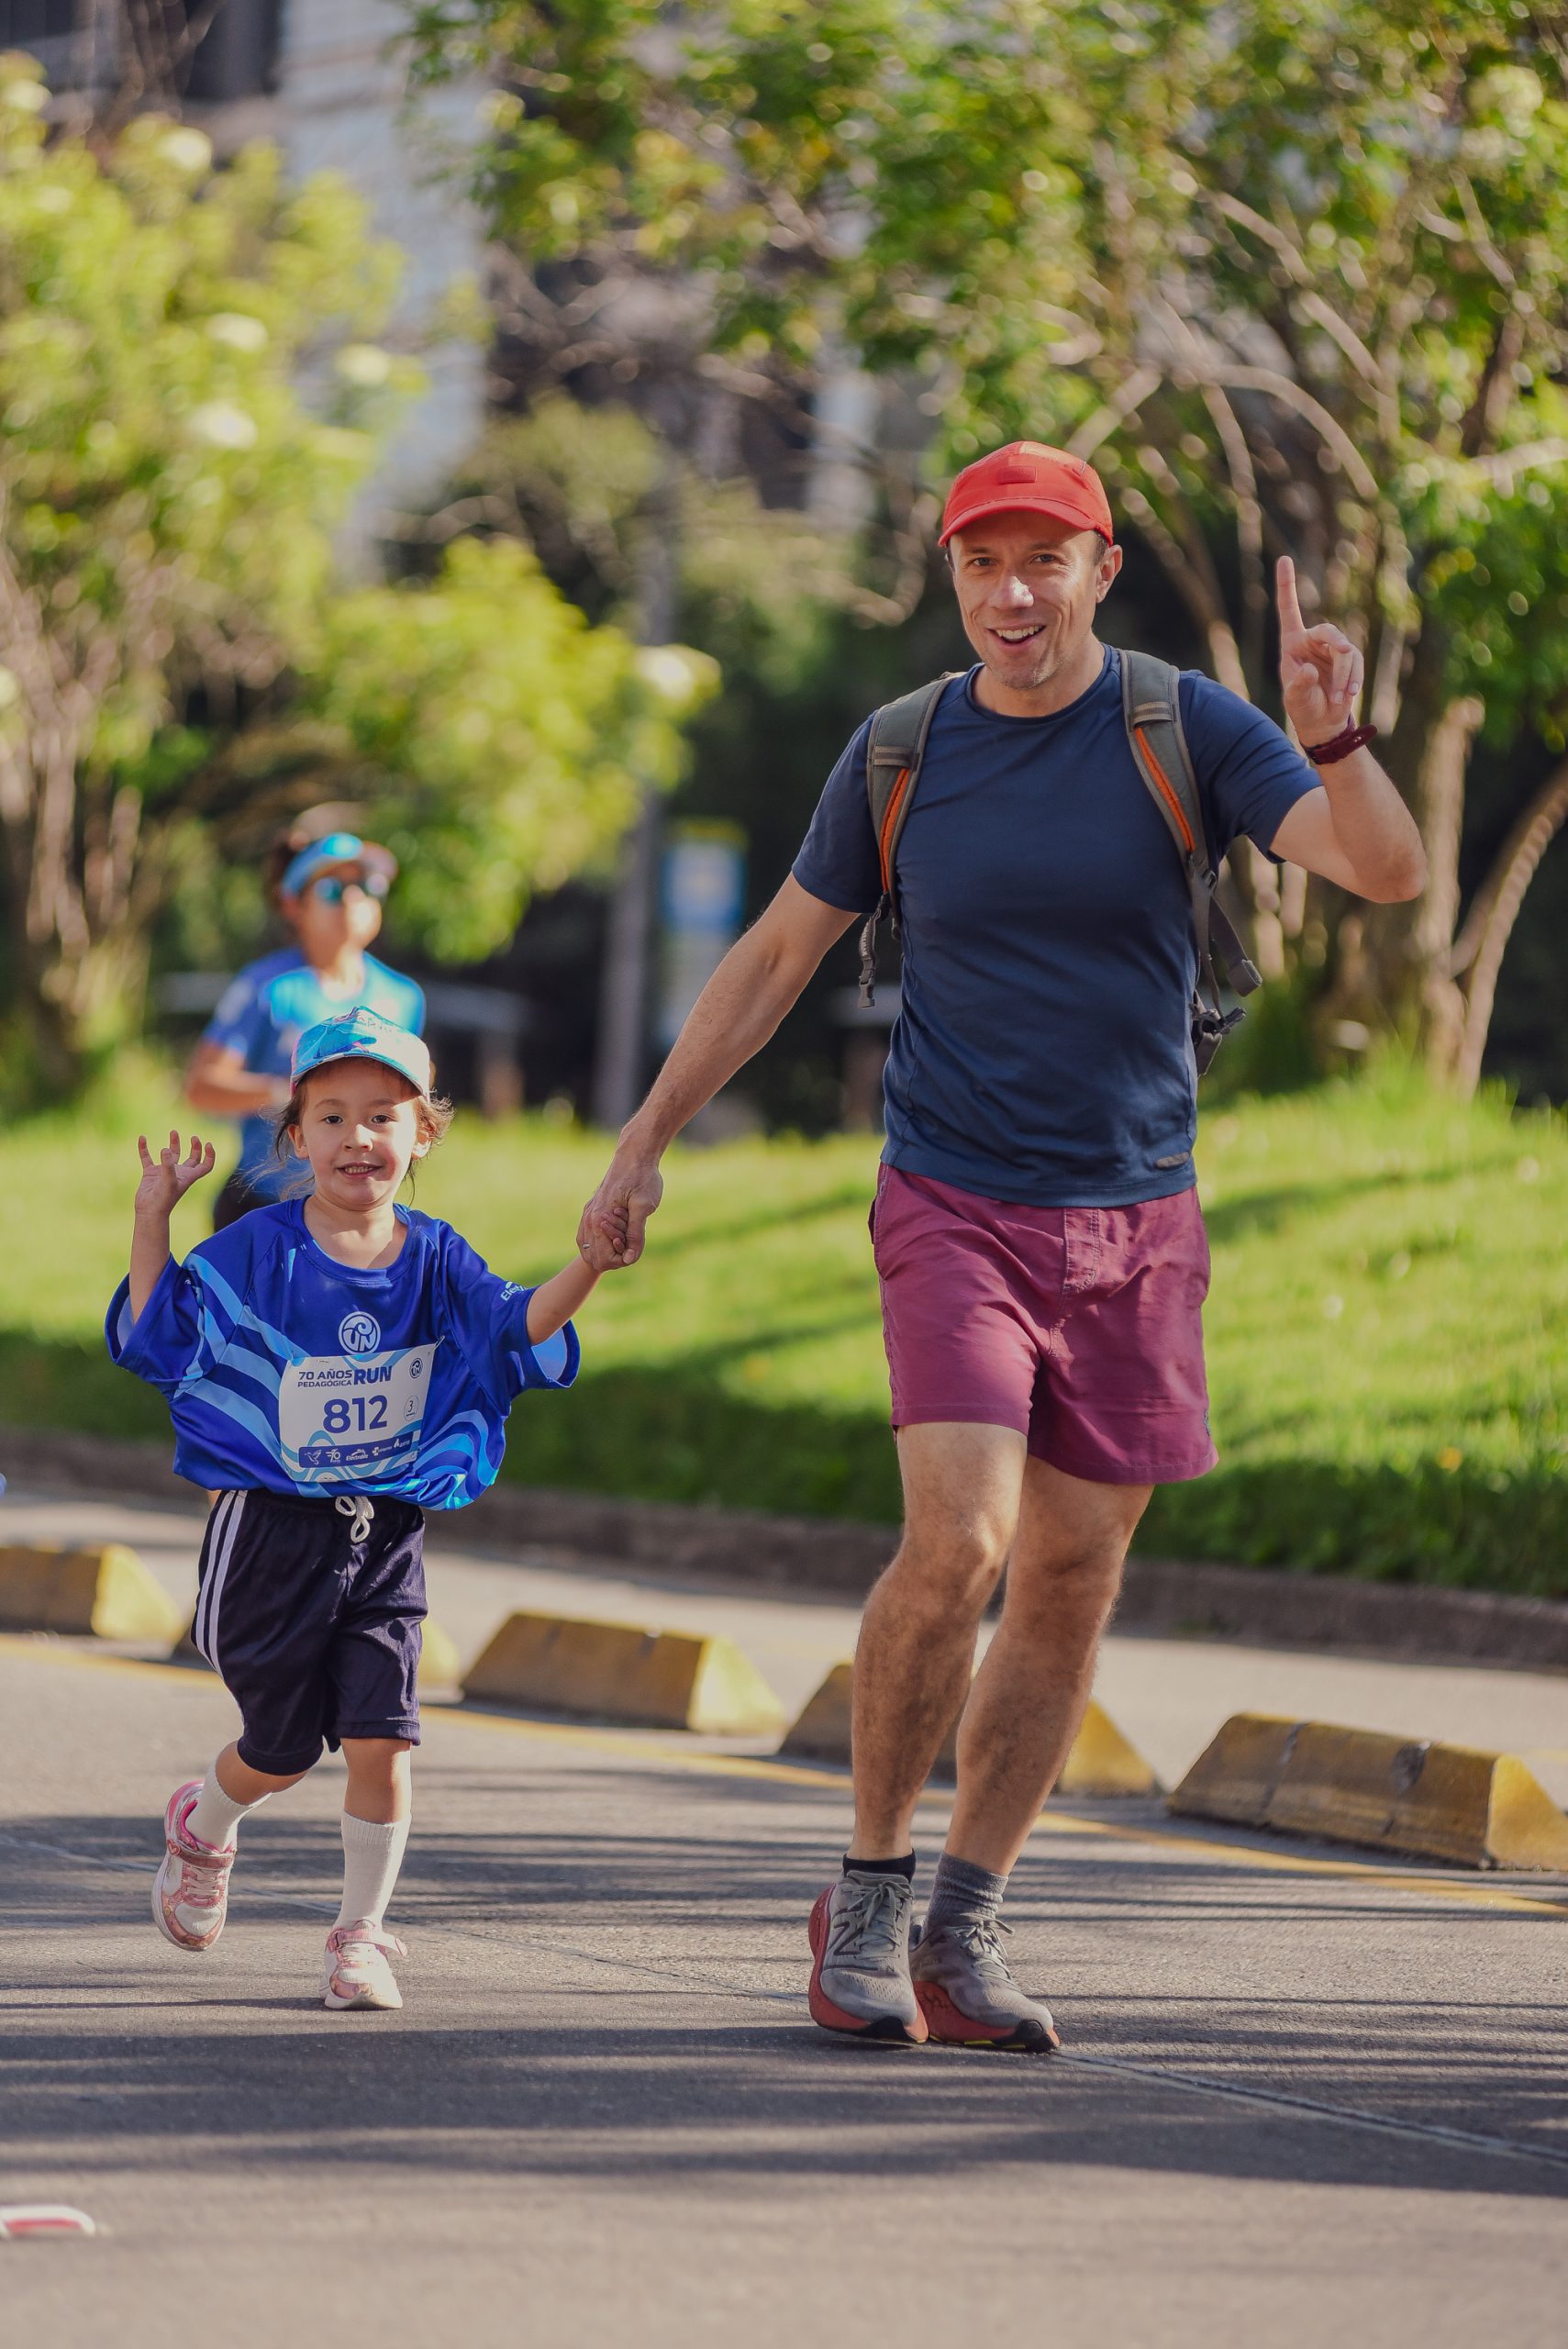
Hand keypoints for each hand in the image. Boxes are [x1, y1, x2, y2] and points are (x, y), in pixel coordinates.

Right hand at [135, 1130, 214, 1218]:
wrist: (148, 1211)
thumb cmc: (163, 1200)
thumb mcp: (169, 1182)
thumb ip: (168, 1166)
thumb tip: (165, 1149)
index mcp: (188, 1176)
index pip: (205, 1166)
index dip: (210, 1156)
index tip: (209, 1144)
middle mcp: (178, 1173)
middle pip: (192, 1158)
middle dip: (195, 1147)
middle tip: (194, 1137)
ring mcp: (164, 1172)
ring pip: (171, 1155)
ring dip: (173, 1144)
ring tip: (174, 1132)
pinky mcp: (150, 1173)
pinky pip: (147, 1158)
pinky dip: (144, 1148)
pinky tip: (142, 1138)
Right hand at [576, 1146, 663, 1270]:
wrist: (634, 1155)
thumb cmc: (642, 1178)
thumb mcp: (644, 1207)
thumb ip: (635, 1234)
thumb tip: (629, 1259)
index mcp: (599, 1219)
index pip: (604, 1259)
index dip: (623, 1258)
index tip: (636, 1242)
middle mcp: (589, 1218)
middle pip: (594, 1257)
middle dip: (615, 1255)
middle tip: (631, 1237)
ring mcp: (588, 1213)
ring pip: (588, 1248)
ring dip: (608, 1248)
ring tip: (625, 1233)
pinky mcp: (591, 1209)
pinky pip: (587, 1236)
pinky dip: (600, 1241)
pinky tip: (616, 1234)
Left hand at [1276, 556, 1364, 747]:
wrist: (1322, 722)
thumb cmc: (1302, 707)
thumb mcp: (1295, 699)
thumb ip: (1300, 684)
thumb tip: (1312, 670)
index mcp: (1292, 642)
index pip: (1288, 610)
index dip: (1287, 585)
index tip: (1284, 559)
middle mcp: (1312, 641)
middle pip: (1328, 630)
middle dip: (1337, 642)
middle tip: (1344, 651)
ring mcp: (1333, 649)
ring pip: (1346, 650)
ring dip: (1345, 674)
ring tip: (1340, 697)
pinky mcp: (1350, 659)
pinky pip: (1356, 662)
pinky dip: (1354, 679)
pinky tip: (1349, 695)